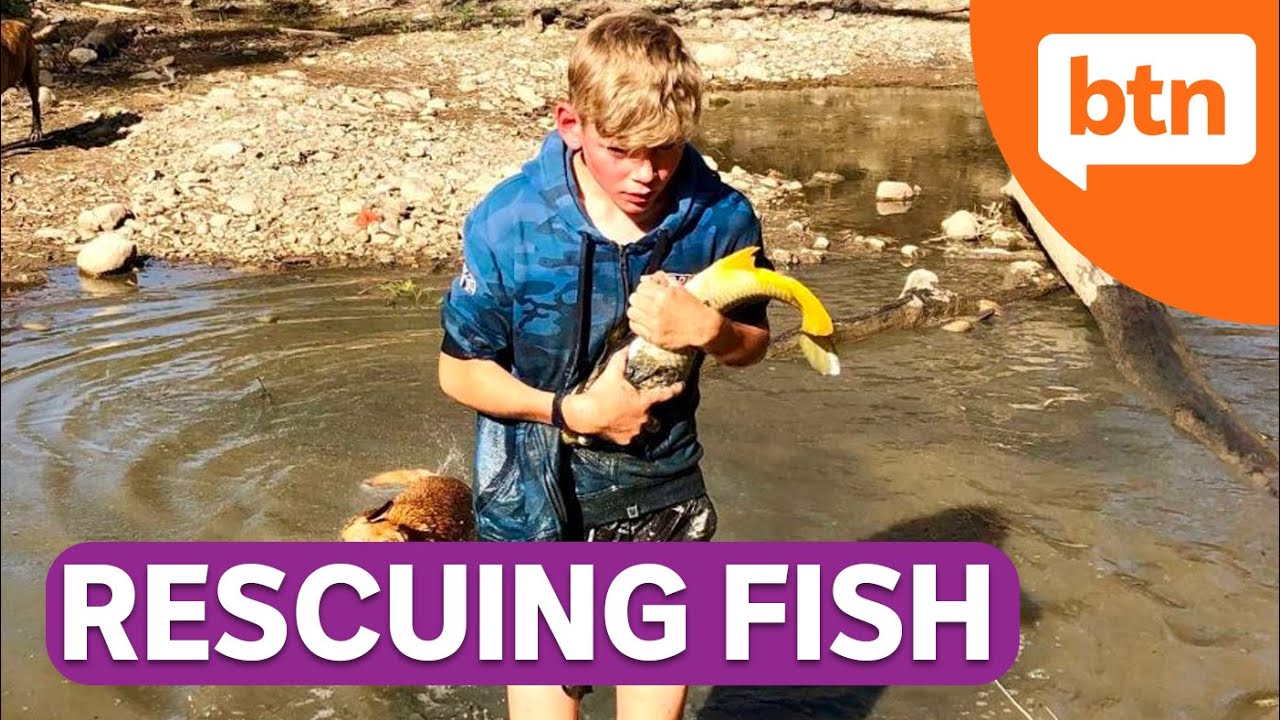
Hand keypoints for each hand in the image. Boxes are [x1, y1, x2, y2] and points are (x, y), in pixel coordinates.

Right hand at [562, 348, 682, 444]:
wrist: (584, 415)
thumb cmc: (600, 394)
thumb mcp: (611, 373)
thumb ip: (621, 359)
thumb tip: (626, 347)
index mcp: (643, 402)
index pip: (664, 394)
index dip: (674, 390)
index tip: (680, 386)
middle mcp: (643, 418)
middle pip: (654, 416)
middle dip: (649, 412)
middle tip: (638, 406)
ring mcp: (634, 431)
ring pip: (643, 428)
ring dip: (639, 423)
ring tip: (629, 418)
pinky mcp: (624, 441)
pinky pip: (631, 437)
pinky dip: (627, 432)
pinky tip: (618, 427)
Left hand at [626, 272, 722, 351]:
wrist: (703, 329)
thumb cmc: (693, 307)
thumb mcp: (680, 289)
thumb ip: (662, 280)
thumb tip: (644, 278)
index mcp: (664, 295)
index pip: (641, 287)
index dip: (645, 289)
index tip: (650, 293)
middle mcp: (657, 310)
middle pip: (633, 299)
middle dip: (640, 299)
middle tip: (646, 302)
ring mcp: (654, 325)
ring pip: (631, 313)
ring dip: (637, 311)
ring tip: (645, 313)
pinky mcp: (653, 337)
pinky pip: (634, 327)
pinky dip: (638, 323)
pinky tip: (646, 322)